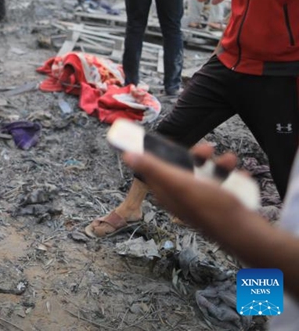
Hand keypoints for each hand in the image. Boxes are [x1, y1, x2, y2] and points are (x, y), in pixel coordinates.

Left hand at [122, 144, 242, 231]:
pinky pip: (224, 183)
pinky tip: (240, 176)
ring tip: (229, 162)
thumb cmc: (211, 207)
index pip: (155, 168)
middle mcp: (183, 196)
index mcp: (167, 192)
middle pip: (183, 168)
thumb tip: (127, 155)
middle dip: (197, 156)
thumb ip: (154, 168)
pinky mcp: (221, 203)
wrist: (246, 233)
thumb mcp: (178, 183)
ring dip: (219, 164)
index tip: (165, 139)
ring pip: (207, 173)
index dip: (158, 152)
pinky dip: (232, 177)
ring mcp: (203, 201)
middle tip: (208, 150)